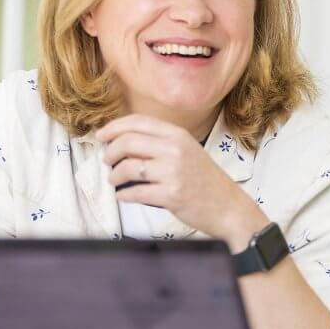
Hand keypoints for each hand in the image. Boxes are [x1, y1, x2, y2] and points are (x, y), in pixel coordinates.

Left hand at [96, 114, 267, 250]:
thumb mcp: (188, 151)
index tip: (101, 136)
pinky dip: (123, 195)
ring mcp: (173, 172)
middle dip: (110, 152)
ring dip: (114, 175)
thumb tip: (122, 141)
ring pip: (127, 168)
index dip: (114, 127)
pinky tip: (125, 196)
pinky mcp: (171, 195)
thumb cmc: (205, 180)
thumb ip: (160, 143)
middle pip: (127, 142)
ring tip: (115, 180)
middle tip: (107, 160)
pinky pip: (134, 192)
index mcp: (178, 135)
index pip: (138, 122)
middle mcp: (175, 150)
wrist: (227, 206)